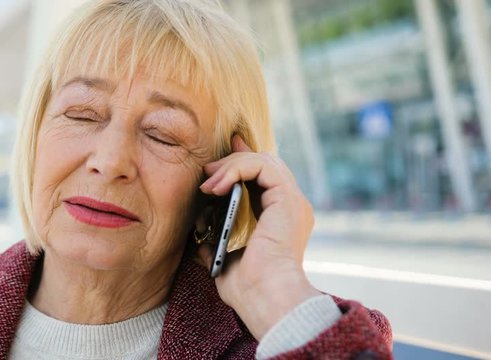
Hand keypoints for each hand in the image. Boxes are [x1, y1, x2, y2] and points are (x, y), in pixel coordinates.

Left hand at [198, 135, 319, 339]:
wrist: (264, 298)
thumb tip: (201, 233)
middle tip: (206, 171)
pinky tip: (217, 186)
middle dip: (233, 159)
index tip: (220, 155)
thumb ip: (219, 240)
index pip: (265, 177)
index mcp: (281, 219)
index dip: (242, 161)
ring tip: (208, 183)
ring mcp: (293, 202)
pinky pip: (263, 166)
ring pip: (264, 160)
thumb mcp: (226, 258)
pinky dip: (237, 169)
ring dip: (231, 166)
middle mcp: (291, 207)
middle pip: (265, 163)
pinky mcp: (288, 199)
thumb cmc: (248, 288)